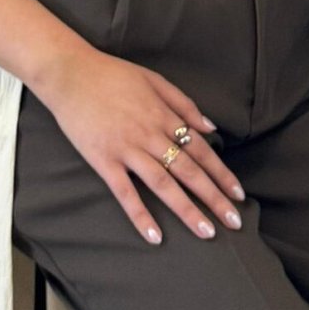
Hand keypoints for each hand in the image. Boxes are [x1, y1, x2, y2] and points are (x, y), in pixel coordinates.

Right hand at [42, 47, 246, 244]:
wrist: (70, 73)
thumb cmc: (113, 74)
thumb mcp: (154, 80)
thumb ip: (183, 104)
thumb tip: (210, 128)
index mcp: (164, 115)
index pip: (200, 150)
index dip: (221, 173)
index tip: (238, 194)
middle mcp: (150, 135)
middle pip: (188, 170)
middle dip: (214, 197)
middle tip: (234, 222)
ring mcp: (126, 149)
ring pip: (163, 184)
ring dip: (186, 209)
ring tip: (206, 232)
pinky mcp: (103, 161)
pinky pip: (125, 192)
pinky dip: (140, 214)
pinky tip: (155, 236)